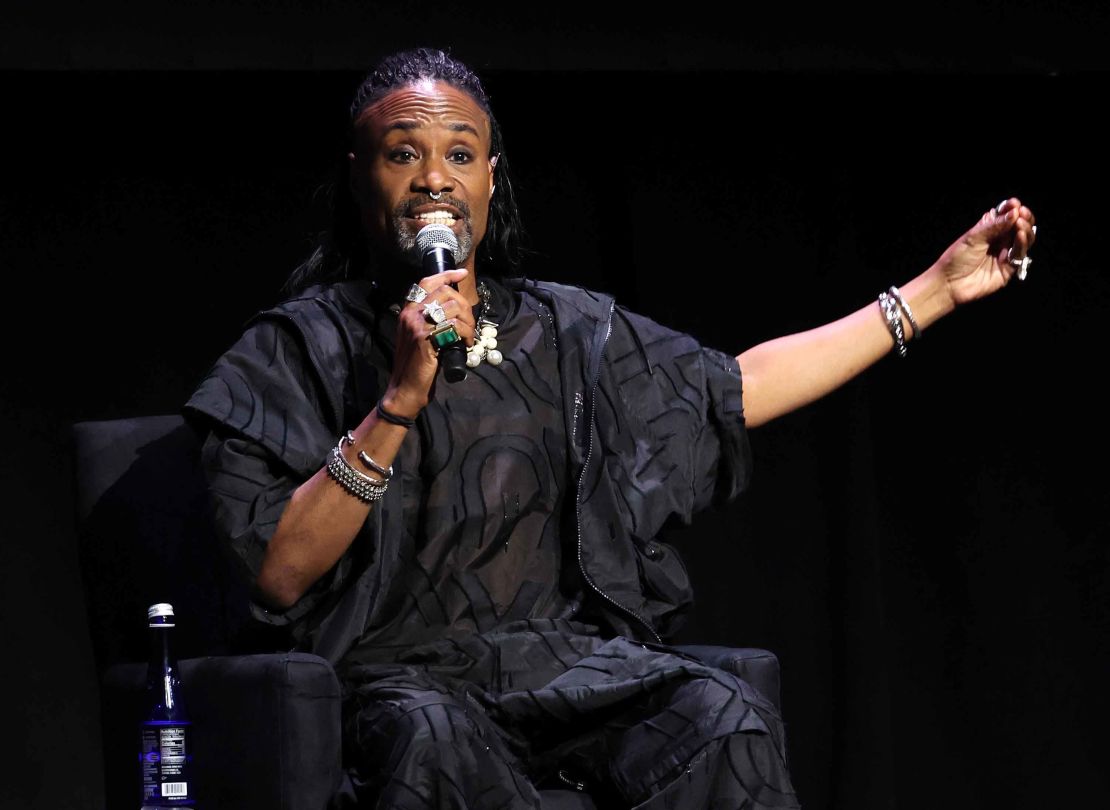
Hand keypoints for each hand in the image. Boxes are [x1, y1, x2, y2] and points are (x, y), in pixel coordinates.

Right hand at [383, 268, 475, 417]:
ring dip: (467, 321)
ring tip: (468, 336)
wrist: (405, 387)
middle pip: (444, 292)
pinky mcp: (425, 338)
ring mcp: (416, 324)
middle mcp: (410, 313)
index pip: (426, 282)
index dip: (446, 275)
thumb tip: (453, 309)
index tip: (461, 274)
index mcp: (408, 310)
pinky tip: (465, 343)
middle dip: (464, 305)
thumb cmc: (416, 364)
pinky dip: (465, 333)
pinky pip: (453, 325)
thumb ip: (429, 320)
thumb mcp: (419, 336)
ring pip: (452, 307)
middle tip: (469, 323)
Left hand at [935, 197, 1036, 306]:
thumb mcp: (973, 237)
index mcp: (990, 229)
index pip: (1006, 215)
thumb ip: (994, 226)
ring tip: (1020, 223)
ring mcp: (1006, 253)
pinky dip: (1022, 244)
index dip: (1012, 208)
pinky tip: (1020, 235)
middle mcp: (1000, 240)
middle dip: (1023, 217)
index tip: (1015, 204)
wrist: (949, 283)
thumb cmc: (956, 258)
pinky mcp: (1009, 268)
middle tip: (1021, 213)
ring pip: (1024, 238)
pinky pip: (1020, 254)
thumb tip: (1014, 213)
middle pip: (1020, 225)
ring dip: (1025, 229)